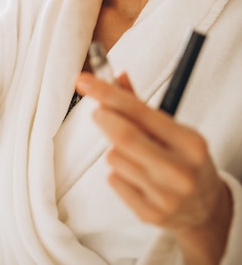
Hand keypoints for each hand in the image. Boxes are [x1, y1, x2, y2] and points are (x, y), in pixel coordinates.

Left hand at [76, 73, 231, 263]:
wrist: (206, 209)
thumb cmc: (185, 159)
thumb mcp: (173, 130)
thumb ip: (140, 104)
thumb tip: (115, 75)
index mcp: (189, 143)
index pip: (140, 110)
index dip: (107, 92)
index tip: (84, 80)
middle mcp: (180, 170)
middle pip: (123, 135)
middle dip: (104, 117)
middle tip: (97, 111)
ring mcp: (166, 196)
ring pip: (114, 157)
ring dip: (113, 148)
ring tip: (133, 154)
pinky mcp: (150, 214)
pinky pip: (113, 179)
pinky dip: (117, 171)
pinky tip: (135, 176)